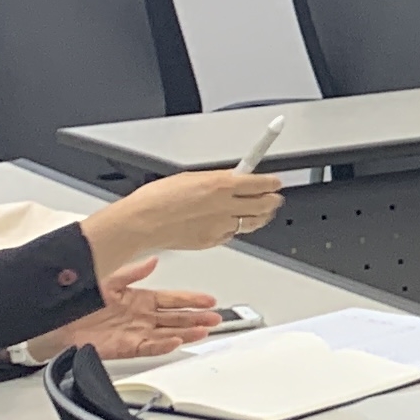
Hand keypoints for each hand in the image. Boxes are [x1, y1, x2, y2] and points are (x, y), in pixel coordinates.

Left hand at [24, 267, 222, 362]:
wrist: (49, 318)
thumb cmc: (74, 298)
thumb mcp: (107, 278)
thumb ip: (132, 272)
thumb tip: (153, 261)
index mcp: (137, 298)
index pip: (172, 299)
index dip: (191, 299)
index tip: (209, 300)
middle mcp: (138, 316)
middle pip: (175, 318)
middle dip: (197, 318)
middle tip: (215, 318)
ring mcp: (132, 332)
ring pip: (167, 333)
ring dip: (186, 333)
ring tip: (204, 331)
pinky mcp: (122, 347)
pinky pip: (147, 347)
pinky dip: (162, 345)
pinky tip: (175, 341)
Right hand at [84, 167, 282, 273]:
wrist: (143, 223)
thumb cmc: (158, 198)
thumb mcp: (192, 178)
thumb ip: (218, 180)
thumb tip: (234, 179)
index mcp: (222, 185)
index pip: (262, 183)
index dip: (272, 183)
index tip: (276, 182)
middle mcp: (227, 206)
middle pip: (266, 205)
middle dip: (273, 200)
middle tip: (274, 197)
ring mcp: (222, 226)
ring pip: (254, 223)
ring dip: (260, 216)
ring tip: (261, 211)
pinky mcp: (214, 241)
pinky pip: (232, 234)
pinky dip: (235, 228)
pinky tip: (229, 223)